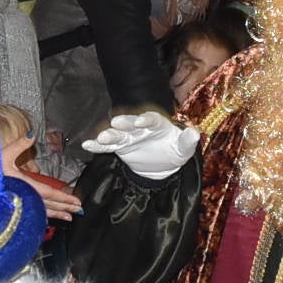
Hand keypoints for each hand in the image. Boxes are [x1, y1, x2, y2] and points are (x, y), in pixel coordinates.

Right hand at [0, 132, 83, 219]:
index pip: (48, 193)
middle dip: (64, 208)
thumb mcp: (2, 154)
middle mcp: (23, 197)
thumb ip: (19, 145)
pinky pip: (32, 212)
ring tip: (68, 218)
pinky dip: (43, 215)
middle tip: (78, 211)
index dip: (63, 198)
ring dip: (56, 213)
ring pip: (41, 211)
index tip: (76, 202)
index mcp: (23, 185)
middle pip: (48, 204)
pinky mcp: (14, 206)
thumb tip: (31, 135)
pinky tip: (48, 217)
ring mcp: (19, 203)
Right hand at [82, 112, 199, 181]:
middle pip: (131, 124)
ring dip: (109, 135)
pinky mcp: (119, 147)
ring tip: (101, 138)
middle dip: (124, 123)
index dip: (146, 119)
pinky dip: (97, 145)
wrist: (162, 164)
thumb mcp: (184, 149)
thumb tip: (195, 133)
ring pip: (117, 134)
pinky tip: (87, 145)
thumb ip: (188, 141)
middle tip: (116, 122)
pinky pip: (107, 146)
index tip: (141, 121)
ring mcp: (128, 136)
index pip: (152, 119)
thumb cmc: (175, 151)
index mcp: (158, 124)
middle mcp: (140, 127)